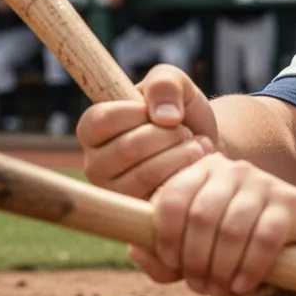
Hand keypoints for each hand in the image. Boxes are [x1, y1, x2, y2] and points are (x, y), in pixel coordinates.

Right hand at [77, 64, 217, 198]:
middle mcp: (94, 164)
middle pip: (129, 148)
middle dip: (169, 134)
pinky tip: (198, 164)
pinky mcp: (140, 212)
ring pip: (147, 173)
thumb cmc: (181, 113)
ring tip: (195, 145)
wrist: (204, 147)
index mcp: (91, 130)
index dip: (140, 112)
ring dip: (182, 154)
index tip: (160, 111)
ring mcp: (115, 193)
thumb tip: (164, 117)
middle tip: (184, 131)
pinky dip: (188, 174)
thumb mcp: (175, 83)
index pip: (103, 120)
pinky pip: (164, 194)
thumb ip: (164, 83)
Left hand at [131, 153, 295, 295]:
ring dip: (220, 269)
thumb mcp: (200, 248)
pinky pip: (264, 238)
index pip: (173, 198)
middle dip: (195, 260)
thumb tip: (137, 251)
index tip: (173, 266)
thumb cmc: (244, 243)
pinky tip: (243, 286)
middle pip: (201, 216)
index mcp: (202, 171)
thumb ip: (163, 254)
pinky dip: (249, 268)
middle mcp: (232, 169)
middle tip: (200, 288)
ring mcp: (264, 183)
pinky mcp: (293, 204)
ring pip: (231, 228)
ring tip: (220, 291)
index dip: (166, 237)